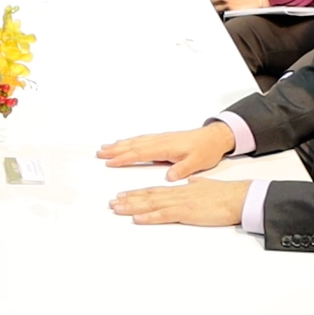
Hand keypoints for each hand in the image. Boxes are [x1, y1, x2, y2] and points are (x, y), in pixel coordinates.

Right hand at [97, 123, 235, 180]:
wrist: (214, 137)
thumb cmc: (206, 149)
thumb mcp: (198, 162)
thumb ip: (183, 169)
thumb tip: (170, 176)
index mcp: (166, 147)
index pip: (141, 153)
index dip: (124, 158)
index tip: (110, 162)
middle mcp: (160, 141)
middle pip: (133, 145)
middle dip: (115, 150)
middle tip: (99, 153)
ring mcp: (160, 139)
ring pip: (135, 141)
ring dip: (119, 144)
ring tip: (105, 148)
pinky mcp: (162, 139)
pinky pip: (141, 139)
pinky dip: (129, 141)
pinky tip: (124, 143)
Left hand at [109, 178, 248, 225]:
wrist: (238, 197)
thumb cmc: (225, 194)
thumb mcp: (207, 186)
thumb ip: (197, 184)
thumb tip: (192, 181)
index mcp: (181, 190)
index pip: (154, 191)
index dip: (137, 193)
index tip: (124, 194)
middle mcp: (177, 194)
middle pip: (148, 196)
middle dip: (129, 199)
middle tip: (112, 202)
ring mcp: (181, 202)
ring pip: (152, 204)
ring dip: (133, 207)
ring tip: (117, 208)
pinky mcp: (187, 212)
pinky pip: (164, 215)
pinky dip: (149, 217)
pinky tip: (137, 219)